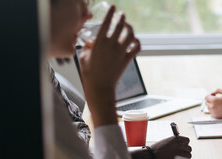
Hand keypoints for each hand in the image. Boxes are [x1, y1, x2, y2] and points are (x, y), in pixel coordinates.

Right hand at [78, 6, 140, 125]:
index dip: (111, 13)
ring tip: (128, 27)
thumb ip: (87, 46)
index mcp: (99, 42)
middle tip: (122, 15)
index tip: (113, 7)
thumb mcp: (84, 56)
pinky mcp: (127, 59)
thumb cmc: (89, 73)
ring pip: (131, 35)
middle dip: (122, 17)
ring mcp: (121, 52)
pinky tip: (135, 41)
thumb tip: (90, 42)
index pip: (107, 23)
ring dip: (130, 28)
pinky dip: (138, 42)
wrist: (100, 87)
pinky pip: (137, 47)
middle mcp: (111, 45)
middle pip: (121, 26)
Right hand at [150, 136, 191, 158]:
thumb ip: (174, 142)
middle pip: (189, 148)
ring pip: (188, 155)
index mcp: (175, 139)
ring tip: (181, 157)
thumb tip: (181, 144)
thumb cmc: (157, 149)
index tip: (184, 146)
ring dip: (185, 156)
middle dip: (186, 151)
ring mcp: (177, 152)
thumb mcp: (166, 141)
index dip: (186, 144)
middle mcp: (177, 145)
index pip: (187, 140)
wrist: (151, 155)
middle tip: (182, 152)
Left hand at [205, 89, 221, 118]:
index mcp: (214, 100)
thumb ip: (218, 90)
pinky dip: (214, 109)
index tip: (214, 96)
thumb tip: (212, 93)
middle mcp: (212, 106)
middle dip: (210, 100)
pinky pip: (211, 111)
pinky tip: (219, 108)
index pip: (206, 97)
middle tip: (216, 100)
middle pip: (206, 102)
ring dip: (211, 105)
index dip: (210, 95)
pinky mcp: (215, 116)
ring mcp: (213, 112)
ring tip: (218, 104)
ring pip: (208, 107)